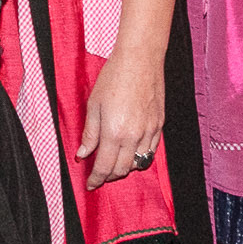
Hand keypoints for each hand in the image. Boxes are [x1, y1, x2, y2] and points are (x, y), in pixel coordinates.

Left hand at [80, 45, 164, 187]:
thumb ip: (90, 134)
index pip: (104, 167)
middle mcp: (134, 136)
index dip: (96, 179)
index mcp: (114, 132)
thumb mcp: (93, 105)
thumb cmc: (114, 77)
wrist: (140, 59)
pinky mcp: (159, 124)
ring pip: (138, 163)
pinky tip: (131, 151)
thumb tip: (83, 154)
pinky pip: (151, 150)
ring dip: (125, 168)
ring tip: (115, 163)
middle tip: (100, 174)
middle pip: (122, 170)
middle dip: (109, 176)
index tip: (90, 184)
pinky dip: (140, 156)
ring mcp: (149, 131)